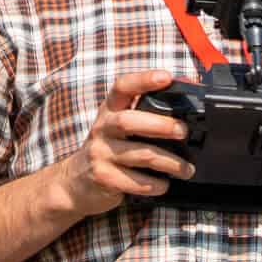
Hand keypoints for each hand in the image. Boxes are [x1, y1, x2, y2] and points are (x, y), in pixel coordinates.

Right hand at [55, 70, 192, 215]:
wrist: (74, 183)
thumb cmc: (109, 148)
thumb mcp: (120, 126)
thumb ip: (146, 113)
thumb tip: (186, 92)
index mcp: (110, 110)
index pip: (122, 87)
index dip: (143, 80)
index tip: (166, 77)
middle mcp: (102, 128)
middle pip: (129, 121)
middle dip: (161, 125)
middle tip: (184, 132)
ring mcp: (100, 153)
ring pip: (141, 155)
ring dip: (170, 163)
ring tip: (187, 169)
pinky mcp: (103, 177)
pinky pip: (135, 181)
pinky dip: (155, 184)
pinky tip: (165, 184)